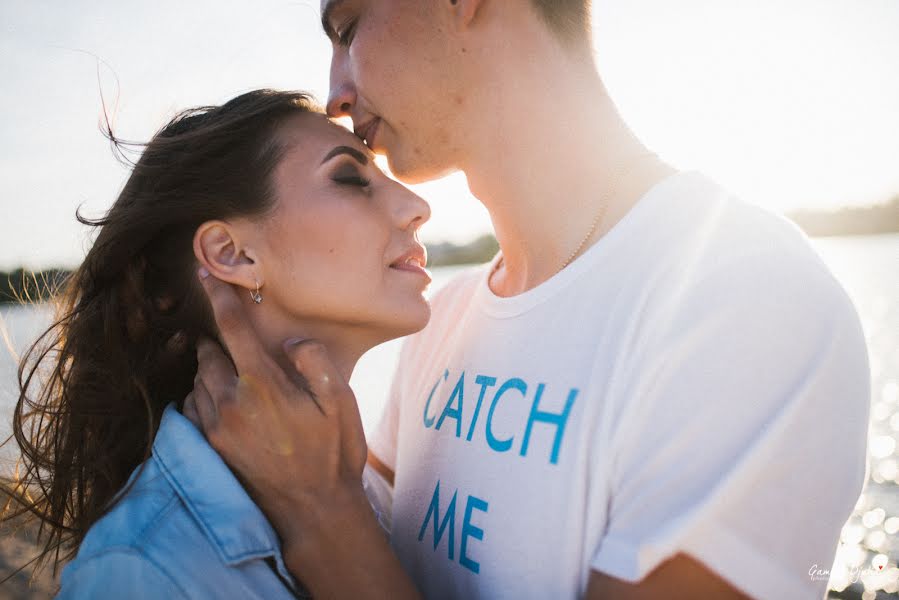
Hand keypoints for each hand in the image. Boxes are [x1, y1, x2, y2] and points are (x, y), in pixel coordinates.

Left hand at [185, 271, 367, 545]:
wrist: (313, 511)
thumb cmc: (333, 453)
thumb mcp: (341, 402)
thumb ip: (315, 361)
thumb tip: (290, 341)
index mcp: (263, 384)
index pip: (232, 328)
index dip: (218, 296)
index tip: (203, 272)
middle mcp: (231, 402)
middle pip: (209, 352)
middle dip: (219, 341)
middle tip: (237, 342)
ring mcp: (216, 427)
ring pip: (199, 380)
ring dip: (212, 370)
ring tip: (238, 377)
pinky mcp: (209, 446)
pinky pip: (193, 407)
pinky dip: (202, 396)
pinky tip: (226, 403)